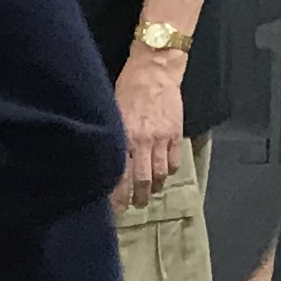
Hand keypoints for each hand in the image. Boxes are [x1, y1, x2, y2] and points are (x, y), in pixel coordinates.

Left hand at [114, 50, 186, 209]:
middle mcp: (142, 141)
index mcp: (123, 136)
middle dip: (137, 198)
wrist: (154, 70)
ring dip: (154, 189)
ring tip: (149, 195)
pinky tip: (163, 176)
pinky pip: (174, 161)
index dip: (118, 196)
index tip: (116, 209)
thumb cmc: (127, 88)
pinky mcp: (175, 133)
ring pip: (159, 174)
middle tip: (134, 206)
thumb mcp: (112, 112)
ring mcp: (161, 138)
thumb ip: (112, 137)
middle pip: (141, 180)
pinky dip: (169, 173)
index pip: (120, 175)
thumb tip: (105, 161)